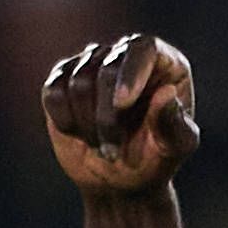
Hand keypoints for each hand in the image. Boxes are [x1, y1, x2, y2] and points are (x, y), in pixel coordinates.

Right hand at [36, 32, 199, 201]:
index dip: (131, 74)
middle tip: (113, 152)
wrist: (121, 178)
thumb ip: (174, 123)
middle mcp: (128, 54)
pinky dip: (64, 120)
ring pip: (77, 81)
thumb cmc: (155, 158)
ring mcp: (93, 62)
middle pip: (106, 68)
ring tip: (102, 145)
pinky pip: (53, 92)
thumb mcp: (175, 148)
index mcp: (165, 63)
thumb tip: (167, 93)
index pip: (144, 49)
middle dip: (107, 118)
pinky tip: (79, 133)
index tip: (122, 105)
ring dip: (87, 124)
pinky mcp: (63, 78)